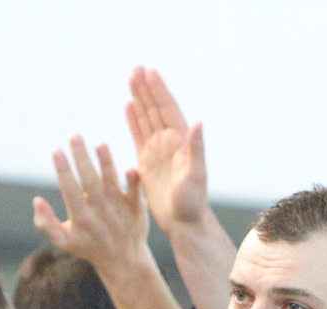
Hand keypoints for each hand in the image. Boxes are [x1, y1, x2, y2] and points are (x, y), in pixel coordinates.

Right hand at [33, 137, 150, 278]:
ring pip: (111, 182)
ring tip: (100, 144)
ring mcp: (119, 208)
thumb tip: (36, 200)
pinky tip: (130, 167)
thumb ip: (46, 223)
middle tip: (75, 136)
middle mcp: (100, 211)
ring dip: (106, 163)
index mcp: (80, 217)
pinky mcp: (136, 208)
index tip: (56, 150)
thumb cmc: (88, 247)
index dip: (63, 170)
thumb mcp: (63, 241)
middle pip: (89, 180)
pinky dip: (134, 182)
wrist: (123, 260)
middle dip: (81, 158)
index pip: (69, 189)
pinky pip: (136, 193)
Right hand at [126, 66, 208, 232]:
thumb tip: (199, 121)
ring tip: (130, 79)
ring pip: (146, 118)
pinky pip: (139, 135)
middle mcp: (170, 142)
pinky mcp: (147, 162)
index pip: (167, 109)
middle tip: (136, 67)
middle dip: (146, 88)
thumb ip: (196, 148)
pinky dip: (133, 120)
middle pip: (156, 108)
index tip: (149, 71)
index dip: (158, 90)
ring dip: (139, 99)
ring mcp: (158, 151)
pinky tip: (128, 106)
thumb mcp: (196, 175)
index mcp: (181, 141)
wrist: (184, 223)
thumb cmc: (192, 202)